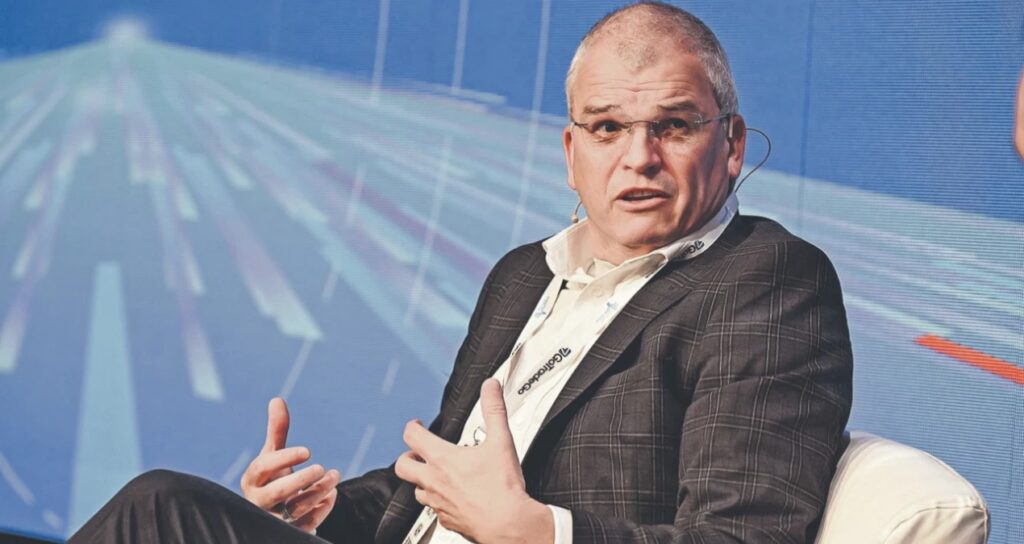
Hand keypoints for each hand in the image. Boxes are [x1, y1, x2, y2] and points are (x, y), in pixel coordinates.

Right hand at [240, 397, 341, 532]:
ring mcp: (272, 519)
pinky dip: (322, 509)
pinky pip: (306, 525)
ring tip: (334, 476)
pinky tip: (331, 495)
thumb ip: (276, 432)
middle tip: (322, 468)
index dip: (285, 458)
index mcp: (252, 479)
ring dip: (318, 492)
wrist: (273, 516)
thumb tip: (277, 400)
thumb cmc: (273, 480)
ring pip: (294, 510)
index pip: (263, 467)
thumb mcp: (273, 456)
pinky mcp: (287, 533)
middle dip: (302, 480)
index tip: (308, 451)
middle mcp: (257, 501)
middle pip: (277, 493)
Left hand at [394, 379, 552, 543]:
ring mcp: (437, 503)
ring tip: (435, 476)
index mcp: (443, 459)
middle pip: (403, 466)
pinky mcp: (446, 520)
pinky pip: (433, 510)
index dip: (412, 426)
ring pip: (416, 490)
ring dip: (422, 481)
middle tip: (418, 452)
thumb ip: (494, 410)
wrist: (507, 523)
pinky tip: (452, 499)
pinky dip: (438, 502)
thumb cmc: (502, 488)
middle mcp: (433, 481)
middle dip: (408, 456)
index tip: (418, 425)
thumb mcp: (501, 441)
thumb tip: (491, 387)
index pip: (412, 436)